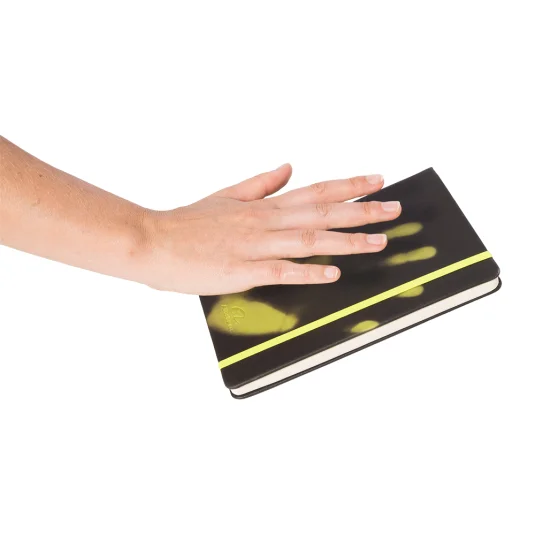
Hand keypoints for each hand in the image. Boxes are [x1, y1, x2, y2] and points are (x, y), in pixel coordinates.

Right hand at [138, 164, 400, 294]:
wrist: (150, 241)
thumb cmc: (186, 222)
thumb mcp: (226, 196)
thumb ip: (260, 183)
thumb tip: (289, 167)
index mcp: (262, 205)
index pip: (315, 190)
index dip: (349, 186)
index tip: (378, 181)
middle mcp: (264, 221)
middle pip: (321, 212)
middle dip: (362, 210)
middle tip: (395, 209)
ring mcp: (255, 246)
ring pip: (309, 239)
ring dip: (347, 240)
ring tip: (380, 241)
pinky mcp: (242, 271)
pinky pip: (282, 271)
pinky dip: (309, 271)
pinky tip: (334, 272)